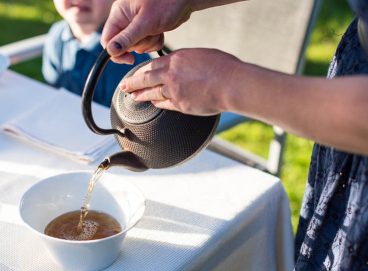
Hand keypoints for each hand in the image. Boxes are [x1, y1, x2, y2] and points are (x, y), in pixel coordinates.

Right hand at [101, 0, 193, 63]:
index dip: (117, 52)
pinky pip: (147, 45)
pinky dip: (155, 42)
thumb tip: (111, 50)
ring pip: (137, 47)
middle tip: (150, 33)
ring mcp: (137, 25)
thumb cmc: (166, 3)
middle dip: (139, 44)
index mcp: (119, 14)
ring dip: (149, 43)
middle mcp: (125, 20)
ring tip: (157, 30)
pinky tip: (160, 32)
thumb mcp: (146, 22)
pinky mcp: (148, 30)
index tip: (130, 59)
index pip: (108, 40)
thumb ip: (127, 38)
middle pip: (124, 46)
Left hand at [119, 48, 239, 115]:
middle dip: (132, 83)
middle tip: (124, 87)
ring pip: (152, 93)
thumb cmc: (223, 67)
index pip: (152, 65)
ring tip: (134, 97)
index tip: (136, 73)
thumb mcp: (201, 55)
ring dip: (141, 95)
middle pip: (145, 79)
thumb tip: (181, 65)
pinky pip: (165, 104)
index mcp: (177, 59)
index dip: (141, 70)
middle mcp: (171, 75)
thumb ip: (186, 61)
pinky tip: (154, 104)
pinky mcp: (181, 105)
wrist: (231, 84)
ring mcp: (175, 91)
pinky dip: (158, 103)